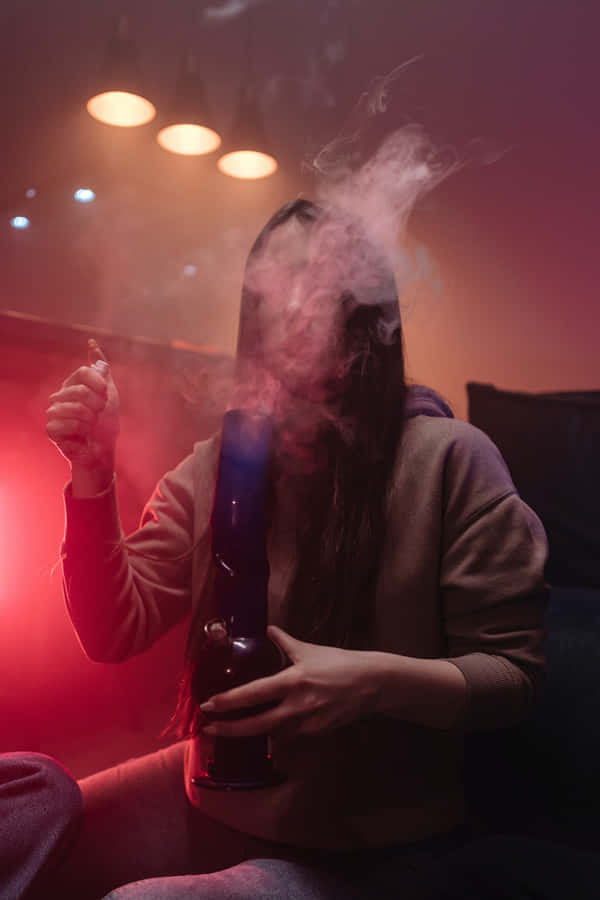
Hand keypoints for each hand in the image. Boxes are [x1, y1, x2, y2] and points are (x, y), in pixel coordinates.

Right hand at [46, 339, 119, 474]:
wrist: (102, 449)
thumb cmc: (106, 421)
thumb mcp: (109, 391)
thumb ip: (101, 368)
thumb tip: (92, 343)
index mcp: (72, 384)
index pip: (84, 372)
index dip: (100, 385)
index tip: (105, 396)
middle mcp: (60, 395)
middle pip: (81, 391)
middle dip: (98, 406)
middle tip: (98, 414)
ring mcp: (53, 412)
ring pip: (77, 409)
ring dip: (92, 420)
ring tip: (90, 426)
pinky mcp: (51, 429)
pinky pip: (70, 424)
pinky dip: (82, 431)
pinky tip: (81, 435)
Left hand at [199, 625, 380, 740]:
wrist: (371, 683)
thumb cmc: (339, 662)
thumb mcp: (309, 649)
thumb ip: (285, 642)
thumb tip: (268, 630)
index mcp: (292, 681)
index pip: (253, 694)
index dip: (228, 701)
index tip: (208, 705)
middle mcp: (297, 706)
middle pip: (256, 725)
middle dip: (230, 729)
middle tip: (209, 728)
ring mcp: (307, 723)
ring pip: (272, 733)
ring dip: (254, 731)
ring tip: (234, 727)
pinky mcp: (317, 732)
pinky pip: (290, 734)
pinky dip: (278, 731)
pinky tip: (270, 726)